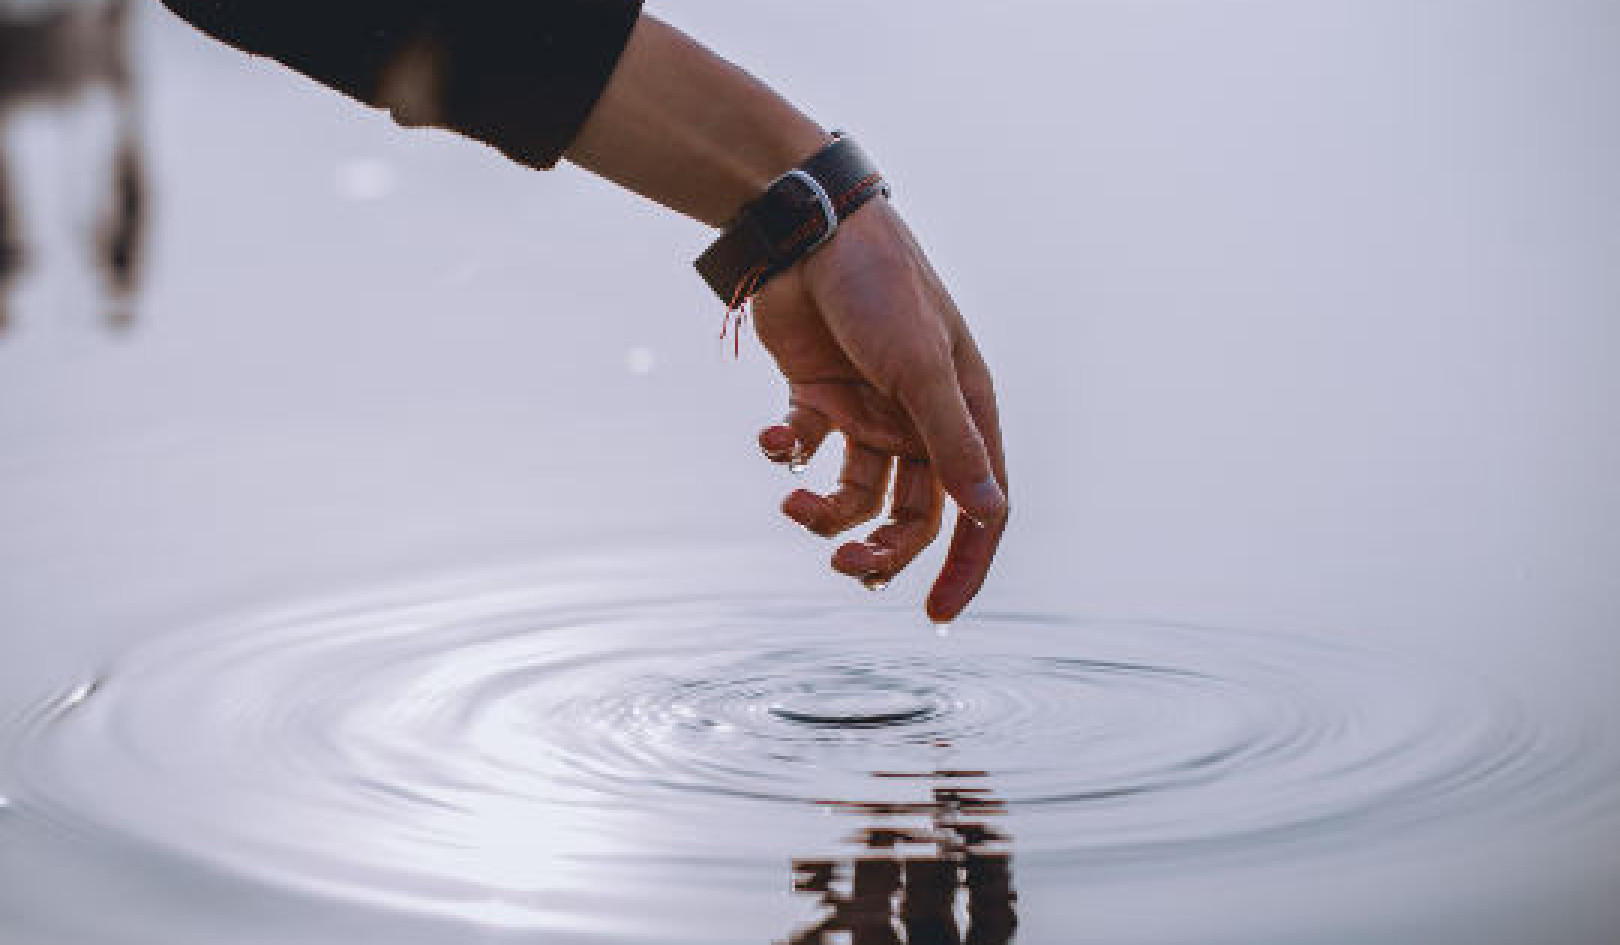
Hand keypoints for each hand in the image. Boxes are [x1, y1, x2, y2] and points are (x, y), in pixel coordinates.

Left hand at [750, 198, 1008, 622]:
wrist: (808, 229)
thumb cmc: (881, 288)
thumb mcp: (921, 367)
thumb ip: (951, 442)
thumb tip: (990, 513)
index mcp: (964, 413)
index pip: (981, 509)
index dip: (964, 566)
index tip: (936, 615)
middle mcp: (920, 420)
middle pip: (912, 516)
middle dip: (881, 551)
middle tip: (846, 567)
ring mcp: (868, 410)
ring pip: (856, 495)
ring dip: (825, 514)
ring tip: (794, 503)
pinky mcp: (817, 397)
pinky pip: (804, 450)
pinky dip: (783, 455)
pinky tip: (769, 439)